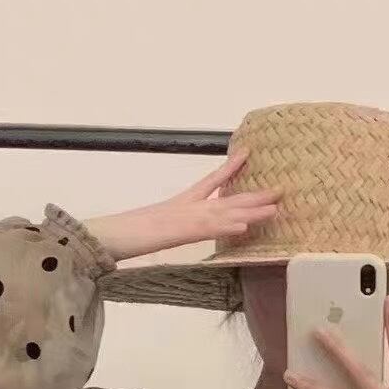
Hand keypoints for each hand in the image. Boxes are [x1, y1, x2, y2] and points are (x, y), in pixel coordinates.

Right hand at [83, 150, 280, 261]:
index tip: (247, 153)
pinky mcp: (180, 232)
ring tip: (275, 206)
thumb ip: (165, 226)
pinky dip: (227, 225)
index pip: (211, 181)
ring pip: (225, 211)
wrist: (106, 235)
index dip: (231, 167)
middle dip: (255, 194)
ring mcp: (185, 218)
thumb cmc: (124, 235)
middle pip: (227, 197)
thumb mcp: (151, 228)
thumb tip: (172, 227)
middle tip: (281, 190)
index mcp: (180, 204)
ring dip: (251, 209)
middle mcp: (186, 207)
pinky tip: (245, 224)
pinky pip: (208, 228)